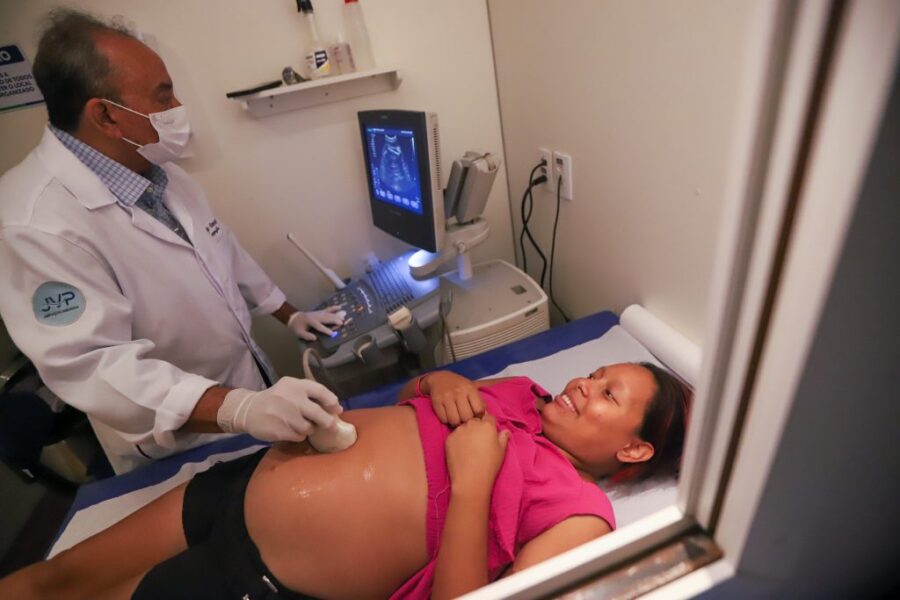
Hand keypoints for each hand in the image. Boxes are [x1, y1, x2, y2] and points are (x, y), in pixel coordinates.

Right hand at [217, 377, 341, 441]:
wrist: (249, 410)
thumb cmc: (277, 399)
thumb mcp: (291, 389)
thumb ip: (311, 395)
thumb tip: (337, 408)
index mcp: (295, 385)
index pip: (320, 391)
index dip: (332, 401)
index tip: (337, 409)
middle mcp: (291, 398)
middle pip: (318, 414)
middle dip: (328, 422)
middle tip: (332, 426)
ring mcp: (285, 415)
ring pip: (309, 428)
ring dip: (310, 429)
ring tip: (301, 425)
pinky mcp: (279, 430)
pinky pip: (299, 436)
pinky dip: (299, 435)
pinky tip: (291, 430)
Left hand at [288, 307, 345, 341]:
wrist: (294, 317)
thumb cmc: (297, 326)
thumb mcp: (299, 333)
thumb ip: (306, 336)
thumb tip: (315, 338)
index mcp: (311, 321)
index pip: (319, 326)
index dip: (326, 330)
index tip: (332, 334)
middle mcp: (316, 316)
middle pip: (326, 318)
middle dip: (334, 320)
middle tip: (341, 324)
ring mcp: (319, 313)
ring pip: (329, 314)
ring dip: (336, 315)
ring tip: (343, 318)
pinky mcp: (320, 312)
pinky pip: (328, 309)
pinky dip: (334, 308)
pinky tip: (340, 307)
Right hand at [423, 371, 485, 426]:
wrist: (439, 378)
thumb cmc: (459, 386)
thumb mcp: (471, 388)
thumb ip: (479, 401)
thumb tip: (486, 416)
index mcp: (469, 389)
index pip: (479, 409)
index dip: (479, 416)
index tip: (476, 416)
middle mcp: (458, 392)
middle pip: (466, 417)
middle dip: (466, 421)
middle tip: (465, 419)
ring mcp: (446, 397)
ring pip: (454, 420)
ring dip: (456, 422)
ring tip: (456, 418)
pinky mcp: (436, 402)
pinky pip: (443, 419)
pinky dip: (446, 420)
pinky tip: (448, 415)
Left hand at [445, 414, 509, 494]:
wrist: (470, 479)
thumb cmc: (489, 465)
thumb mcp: (501, 451)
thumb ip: (503, 437)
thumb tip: (505, 431)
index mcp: (487, 425)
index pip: (489, 417)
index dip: (489, 425)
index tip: (488, 435)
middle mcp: (472, 424)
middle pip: (475, 421)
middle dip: (477, 428)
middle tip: (478, 443)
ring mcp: (458, 431)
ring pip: (463, 428)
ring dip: (466, 434)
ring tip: (468, 449)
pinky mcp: (449, 439)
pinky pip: (454, 436)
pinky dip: (457, 441)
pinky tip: (460, 453)